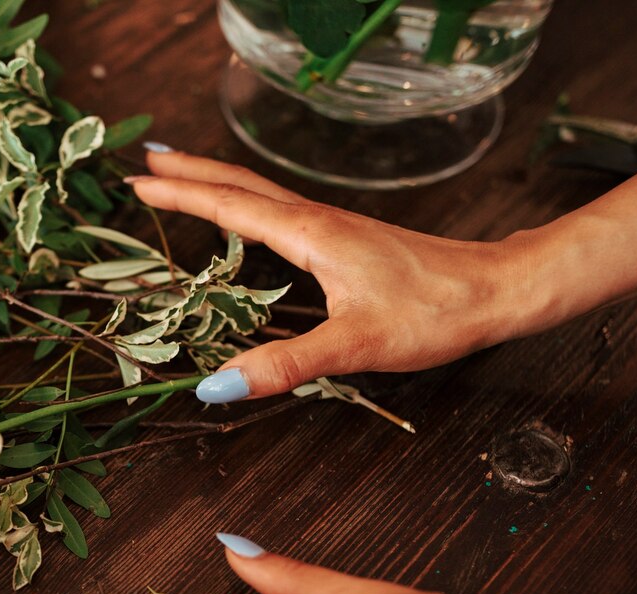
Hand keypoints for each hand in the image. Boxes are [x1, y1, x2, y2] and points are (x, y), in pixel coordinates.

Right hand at [126, 148, 542, 401]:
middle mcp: (318, 220)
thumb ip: (284, 365)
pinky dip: (249, 205)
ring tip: (184, 179)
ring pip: (262, 194)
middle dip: (190, 173)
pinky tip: (252, 219)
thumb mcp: (354, 346)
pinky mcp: (350, 240)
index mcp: (310, 234)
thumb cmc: (435, 312)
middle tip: (146, 164)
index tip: (139, 184)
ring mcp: (334, 227)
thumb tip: (217, 386)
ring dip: (217, 184)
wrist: (497, 290)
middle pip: (241, 186)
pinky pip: (282, 211)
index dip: (182, 195)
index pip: (230, 206)